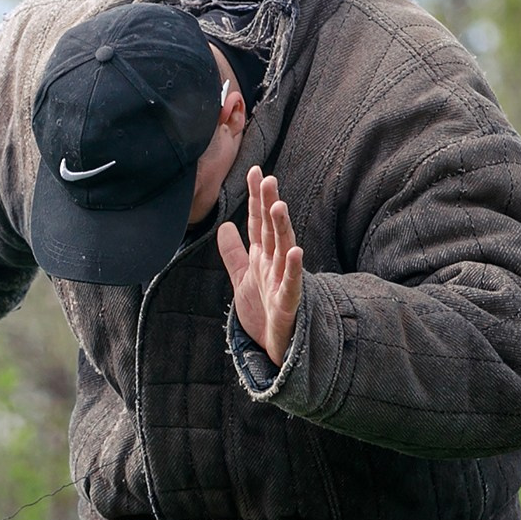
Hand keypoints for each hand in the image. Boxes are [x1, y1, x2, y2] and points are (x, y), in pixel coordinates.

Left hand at [216, 165, 302, 366]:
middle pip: (272, 230)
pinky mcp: (288, 305)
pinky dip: (294, 269)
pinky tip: (296, 251)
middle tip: (268, 179)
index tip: (255, 172)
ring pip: (284, 251)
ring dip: (282, 229)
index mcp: (262, 257)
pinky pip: (291, 285)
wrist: (274, 347)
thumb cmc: (263, 312)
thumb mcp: (242, 278)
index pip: (258, 223)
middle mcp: (275, 265)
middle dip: (270, 205)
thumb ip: (234, 253)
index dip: (256, 199)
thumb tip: (224, 226)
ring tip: (279, 206)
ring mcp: (283, 283)